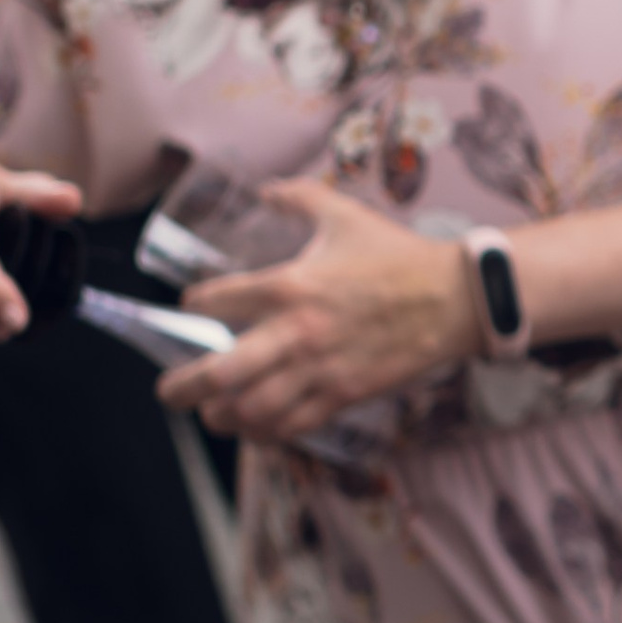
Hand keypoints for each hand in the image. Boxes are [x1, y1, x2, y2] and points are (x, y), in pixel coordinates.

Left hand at [159, 176, 478, 439]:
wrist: (453, 298)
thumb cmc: (398, 255)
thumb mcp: (342, 214)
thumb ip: (296, 198)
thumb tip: (264, 190)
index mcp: (289, 284)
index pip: (216, 300)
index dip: (195, 304)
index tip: (192, 305)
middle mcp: (296, 331)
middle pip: (220, 372)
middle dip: (183, 387)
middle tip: (168, 392)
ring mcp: (319, 369)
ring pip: (251, 409)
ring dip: (222, 416)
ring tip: (212, 414)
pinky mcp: (344, 394)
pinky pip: (293, 425)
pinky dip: (266, 432)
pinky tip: (255, 428)